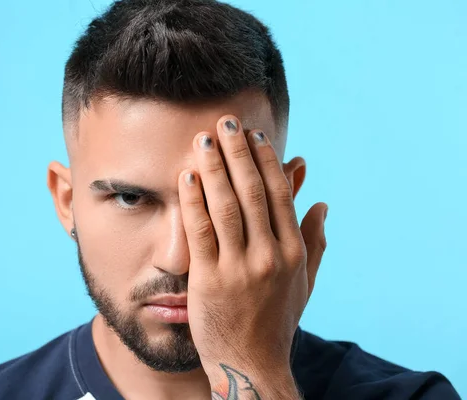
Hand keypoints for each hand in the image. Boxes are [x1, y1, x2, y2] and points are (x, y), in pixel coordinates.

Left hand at [178, 115, 327, 397]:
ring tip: (204, 139)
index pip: (279, 195)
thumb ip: (316, 242)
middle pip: (251, 192)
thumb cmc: (276, 321)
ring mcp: (238, 267)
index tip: (254, 136)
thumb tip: (322, 203)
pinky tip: (187, 176)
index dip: (265, 162)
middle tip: (226, 123)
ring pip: (225, 206)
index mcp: (292, 252)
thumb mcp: (303, 283)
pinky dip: (193, 201)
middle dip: (238, 153)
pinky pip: (200, 231)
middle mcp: (268, 255)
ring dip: (214, 167)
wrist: (250, 364)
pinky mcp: (209, 279)